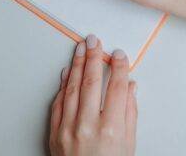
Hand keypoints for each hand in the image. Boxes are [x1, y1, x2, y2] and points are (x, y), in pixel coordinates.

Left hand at [50, 34, 136, 155]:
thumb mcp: (129, 145)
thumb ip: (129, 113)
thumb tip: (129, 88)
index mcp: (111, 128)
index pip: (116, 87)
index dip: (119, 67)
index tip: (119, 54)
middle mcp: (88, 126)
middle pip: (91, 81)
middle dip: (94, 57)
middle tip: (94, 41)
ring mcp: (68, 129)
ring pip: (71, 88)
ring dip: (76, 65)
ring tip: (80, 49)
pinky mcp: (55, 134)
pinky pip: (58, 103)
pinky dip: (62, 86)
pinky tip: (66, 73)